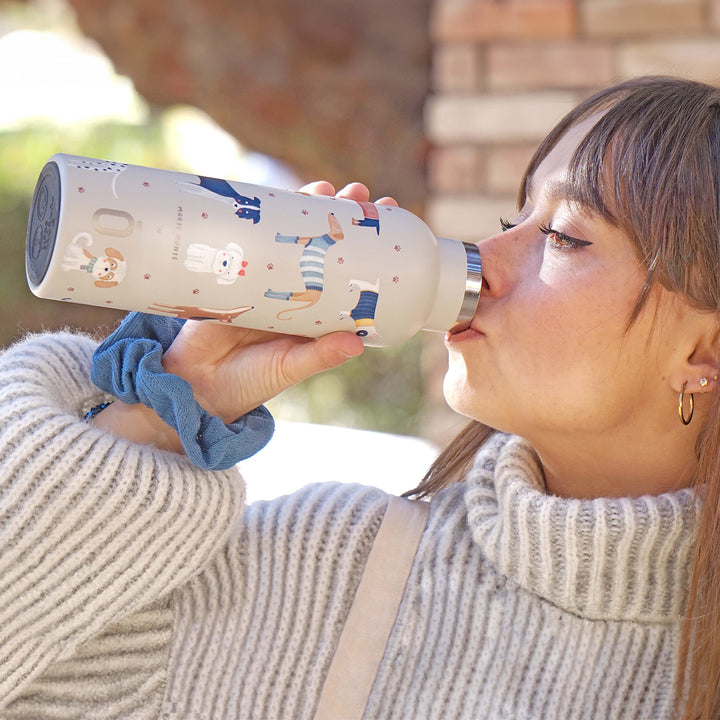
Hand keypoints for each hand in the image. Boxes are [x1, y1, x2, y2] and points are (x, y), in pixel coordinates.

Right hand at [161, 181, 397, 423]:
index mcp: (315, 312)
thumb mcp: (290, 367)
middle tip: (359, 193)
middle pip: (321, 247)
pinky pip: (251, 240)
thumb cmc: (251, 380)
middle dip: (340, 217)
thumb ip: (319, 356)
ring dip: (305, 208)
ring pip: (289, 237)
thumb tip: (357, 343)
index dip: (367, 250)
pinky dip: (262, 220)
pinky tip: (275, 199)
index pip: (348, 275)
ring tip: (323, 187)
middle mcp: (294, 289)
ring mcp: (264, 278)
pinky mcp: (234, 272)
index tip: (388, 224)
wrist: (196, 384)